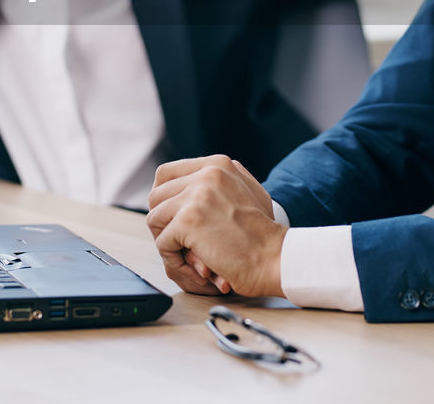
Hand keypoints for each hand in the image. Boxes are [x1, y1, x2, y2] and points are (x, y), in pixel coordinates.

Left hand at [145, 155, 286, 297]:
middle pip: (156, 195)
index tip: (173, 220)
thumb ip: (219, 183)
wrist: (278, 259)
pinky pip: (162, 243)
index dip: (164, 200)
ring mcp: (197, 195)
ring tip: (191, 259)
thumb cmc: (264, 235)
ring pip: (154, 219)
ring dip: (168, 243)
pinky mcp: (189, 220)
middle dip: (162, 223)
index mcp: (218, 164)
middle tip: (180, 244)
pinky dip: (175, 262)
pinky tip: (198, 269)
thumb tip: (187, 185)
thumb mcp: (247, 192)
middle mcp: (207, 173)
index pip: (166, 173)